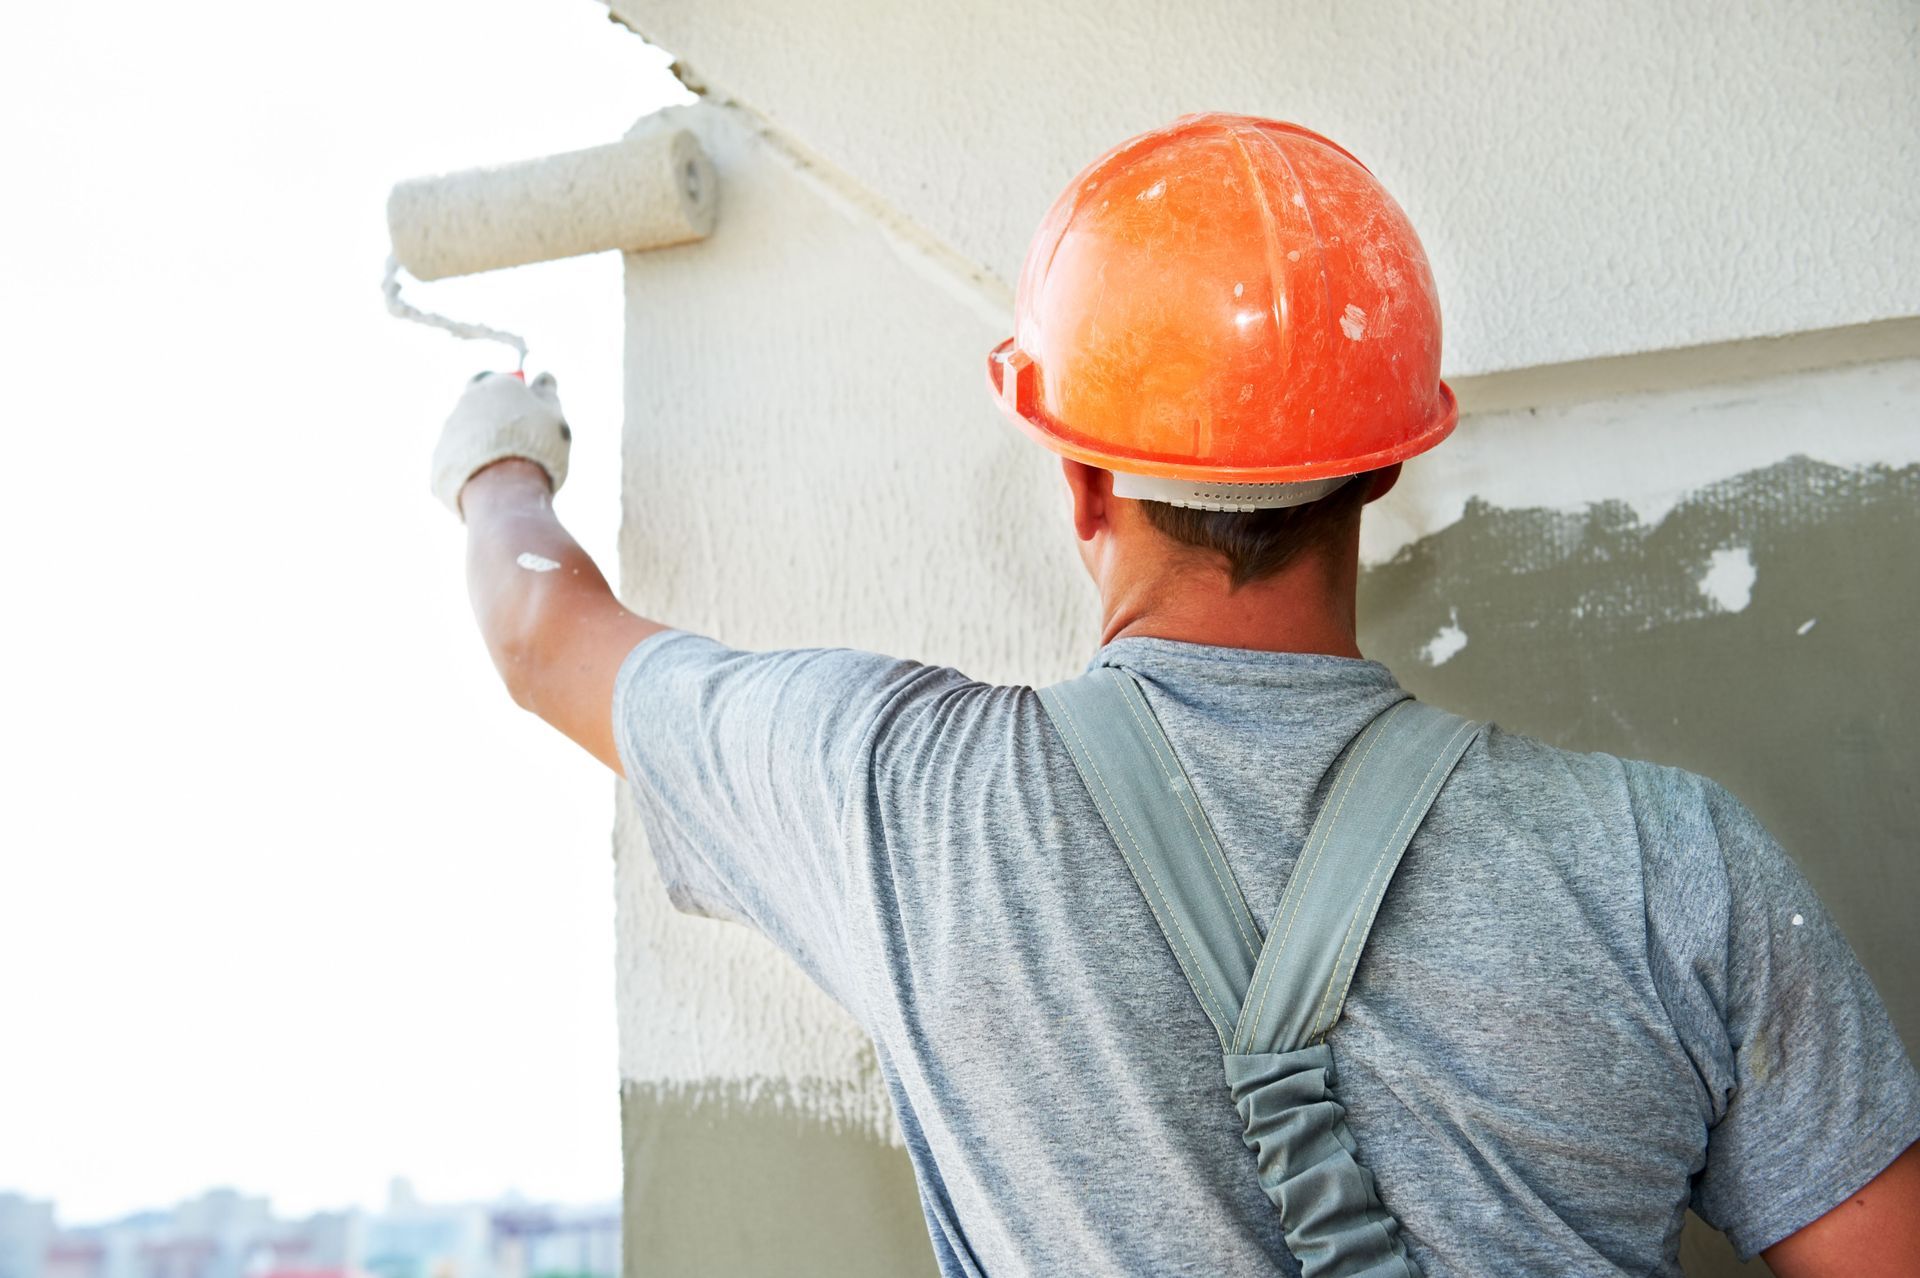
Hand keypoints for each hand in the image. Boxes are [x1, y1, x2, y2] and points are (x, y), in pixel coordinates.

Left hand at [430, 371, 571, 518]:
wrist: (504, 488)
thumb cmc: (535, 447)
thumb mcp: (553, 415)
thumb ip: (547, 393)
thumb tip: (544, 376)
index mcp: (493, 384)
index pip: (494, 378)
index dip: (507, 394)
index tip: (522, 410)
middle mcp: (466, 401)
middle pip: (477, 405)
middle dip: (493, 419)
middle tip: (516, 441)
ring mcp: (449, 429)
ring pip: (467, 433)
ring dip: (482, 444)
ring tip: (505, 467)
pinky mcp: (439, 458)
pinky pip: (458, 459)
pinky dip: (472, 467)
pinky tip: (491, 481)